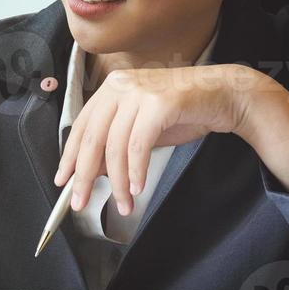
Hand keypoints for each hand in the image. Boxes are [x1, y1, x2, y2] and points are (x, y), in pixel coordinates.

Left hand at [55, 63, 262, 215]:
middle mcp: (120, 86)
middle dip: (85, 175)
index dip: (70, 156)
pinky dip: (136, 170)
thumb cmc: (184, 112)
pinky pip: (138, 145)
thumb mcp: (141, 129)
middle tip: (79, 201)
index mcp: (111, 89)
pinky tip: (138, 187)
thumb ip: (116, 146)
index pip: (81, 126)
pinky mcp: (158, 103)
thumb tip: (92, 173)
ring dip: (118, 181)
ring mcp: (139, 92)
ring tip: (122, 203)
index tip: (63, 180)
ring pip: (115, 146)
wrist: (226, 94)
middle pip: (92, 138)